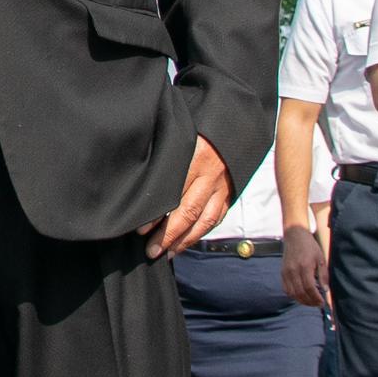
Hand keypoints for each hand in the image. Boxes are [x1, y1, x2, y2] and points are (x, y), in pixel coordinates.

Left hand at [138, 136, 231, 257]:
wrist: (236, 123)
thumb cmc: (200, 126)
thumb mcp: (181, 135)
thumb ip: (167, 155)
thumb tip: (142, 177)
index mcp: (197, 156)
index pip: (173, 192)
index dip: (157, 214)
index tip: (141, 228)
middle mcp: (211, 175)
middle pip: (188, 211)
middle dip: (168, 235)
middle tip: (151, 250)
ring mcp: (223, 186)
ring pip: (204, 220)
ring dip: (185, 240)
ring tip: (167, 254)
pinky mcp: (230, 193)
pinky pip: (216, 218)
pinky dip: (201, 233)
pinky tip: (187, 242)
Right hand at [280, 223, 332, 310]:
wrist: (295, 236)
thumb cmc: (310, 246)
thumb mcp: (321, 258)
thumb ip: (323, 275)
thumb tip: (325, 290)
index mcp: (304, 266)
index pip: (309, 288)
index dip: (316, 298)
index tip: (322, 302)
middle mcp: (293, 271)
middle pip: (300, 293)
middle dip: (310, 302)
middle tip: (318, 304)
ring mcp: (286, 272)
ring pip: (292, 293)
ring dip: (302, 300)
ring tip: (310, 301)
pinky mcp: (282, 273)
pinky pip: (286, 289)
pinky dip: (294, 295)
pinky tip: (301, 296)